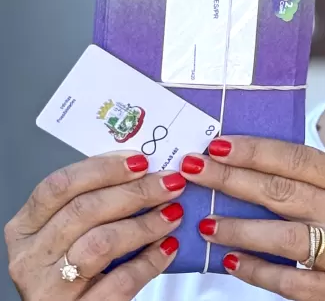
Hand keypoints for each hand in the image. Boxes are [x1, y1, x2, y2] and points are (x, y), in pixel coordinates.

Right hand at [5, 152, 187, 300]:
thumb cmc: (77, 271)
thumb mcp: (72, 234)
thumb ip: (95, 205)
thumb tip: (143, 172)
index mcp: (26, 228)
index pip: (59, 186)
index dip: (102, 168)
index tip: (141, 161)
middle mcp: (31, 257)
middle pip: (84, 210)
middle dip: (135, 192)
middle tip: (170, 184)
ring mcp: (50, 288)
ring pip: (102, 242)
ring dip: (145, 224)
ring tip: (173, 214)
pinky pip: (122, 280)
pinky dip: (150, 261)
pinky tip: (169, 247)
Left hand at [179, 137, 324, 300]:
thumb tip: (270, 171)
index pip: (301, 160)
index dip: (256, 150)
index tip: (220, 144)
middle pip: (283, 192)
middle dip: (232, 179)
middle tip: (195, 170)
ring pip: (281, 238)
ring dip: (238, 227)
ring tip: (206, 220)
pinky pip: (288, 282)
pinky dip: (256, 270)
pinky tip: (232, 260)